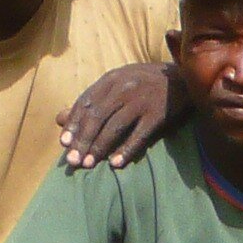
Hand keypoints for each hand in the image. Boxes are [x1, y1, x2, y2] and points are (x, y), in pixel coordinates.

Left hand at [59, 61, 183, 167]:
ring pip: (115, 126)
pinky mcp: (158, 113)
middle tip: (73, 161)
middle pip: (97, 116)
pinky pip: (139, 135)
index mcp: (111, 79)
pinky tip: (115, 163)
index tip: (64, 144)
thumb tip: (59, 118)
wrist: (184, 78)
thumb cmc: (145, 84)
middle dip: (83, 140)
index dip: (74, 124)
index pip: (85, 103)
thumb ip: (90, 100)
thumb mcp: (116, 84)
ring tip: (88, 164)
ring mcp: (142, 100)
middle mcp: (124, 88)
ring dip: (99, 147)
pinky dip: (126, 149)